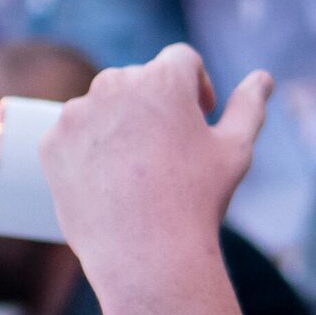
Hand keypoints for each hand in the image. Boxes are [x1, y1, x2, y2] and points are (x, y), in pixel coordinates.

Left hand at [38, 45, 268, 290]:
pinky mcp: (52, 142)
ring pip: (104, 106)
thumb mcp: (236, 150)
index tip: (200, 117)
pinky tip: (110, 180)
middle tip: (169, 151)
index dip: (196, 86)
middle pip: (139, 80)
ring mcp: (78, 113)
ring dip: (120, 124)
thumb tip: (262, 79)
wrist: (145, 254)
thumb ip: (250, 106)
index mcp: (164, 78)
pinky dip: (89, 150)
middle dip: (155, 105)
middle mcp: (116, 83)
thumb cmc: (198, 199)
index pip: (182, 60)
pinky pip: (74, 134)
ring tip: (138, 170)